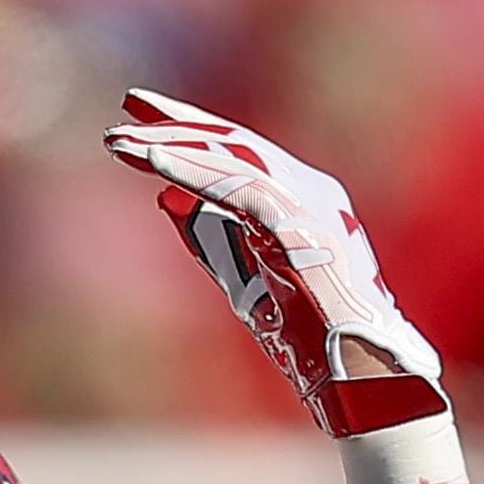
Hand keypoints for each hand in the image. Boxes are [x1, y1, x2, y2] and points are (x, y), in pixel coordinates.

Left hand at [103, 89, 448, 437]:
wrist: (362, 378)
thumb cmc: (312, 340)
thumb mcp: (246, 282)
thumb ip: (210, 240)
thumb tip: (166, 198)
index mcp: (302, 203)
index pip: (241, 154)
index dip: (191, 134)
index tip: (141, 121)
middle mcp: (312, 193)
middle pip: (236, 142)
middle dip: (178, 122)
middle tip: (128, 104)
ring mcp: (313, 205)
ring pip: (234, 157)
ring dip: (173, 145)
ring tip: (121, 141)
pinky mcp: (305, 227)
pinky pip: (240, 187)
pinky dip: (194, 171)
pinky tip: (155, 162)